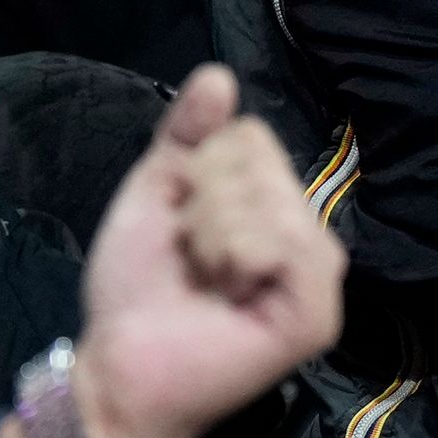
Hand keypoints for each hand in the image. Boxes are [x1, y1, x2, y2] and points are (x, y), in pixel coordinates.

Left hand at [70, 65, 345, 437]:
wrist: (119, 362)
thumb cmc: (137, 287)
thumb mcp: (156, 191)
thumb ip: (187, 133)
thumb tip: (218, 74)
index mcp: (274, 208)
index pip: (250, 135)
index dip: (198, 173)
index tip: (183, 227)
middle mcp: (307, 236)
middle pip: (258, 160)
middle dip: (203, 205)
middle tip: (193, 262)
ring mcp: (318, 277)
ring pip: (267, 196)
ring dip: (212, 236)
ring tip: (206, 281)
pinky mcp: (317, 313)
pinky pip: (283, 240)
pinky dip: (236, 256)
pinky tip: (227, 293)